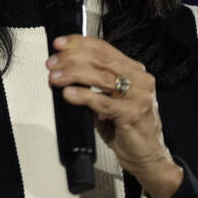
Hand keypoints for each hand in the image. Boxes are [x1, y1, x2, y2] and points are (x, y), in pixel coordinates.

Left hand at [47, 35, 182, 197]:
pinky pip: (103, 101)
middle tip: (52, 64)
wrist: (145, 153)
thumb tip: (61, 66)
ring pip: (101, 77)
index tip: (59, 44)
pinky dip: (83, 95)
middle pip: (101, 60)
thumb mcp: (107, 96)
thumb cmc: (125, 123)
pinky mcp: (133, 114)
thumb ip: (91, 80)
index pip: (104, 48)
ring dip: (73, 74)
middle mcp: (139, 80)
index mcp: (133, 70)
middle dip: (71, 59)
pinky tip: (69, 93)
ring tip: (55, 78)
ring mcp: (139, 97)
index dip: (79, 43)